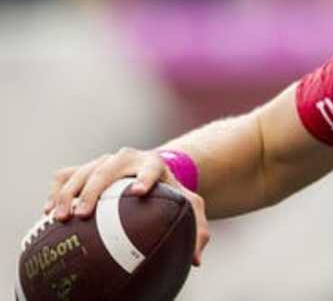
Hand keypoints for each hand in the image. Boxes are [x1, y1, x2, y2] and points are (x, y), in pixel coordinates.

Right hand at [44, 147, 210, 265]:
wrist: (149, 174)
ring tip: (60, 218)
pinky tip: (48, 213)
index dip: (145, 178)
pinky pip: (65, 176)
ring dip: (68, 194)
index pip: (151, 168)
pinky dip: (56, 192)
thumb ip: (197, 229)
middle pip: (107, 169)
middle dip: (94, 191)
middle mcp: (126, 158)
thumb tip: (196, 260)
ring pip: (82, 172)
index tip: (139, 192)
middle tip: (84, 215)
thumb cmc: (169, 195)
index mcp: (153, 163)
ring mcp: (102, 162)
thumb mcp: (188, 207)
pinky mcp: (83, 168)